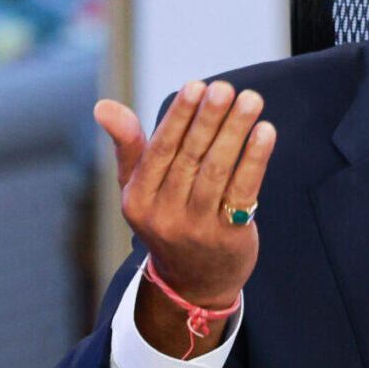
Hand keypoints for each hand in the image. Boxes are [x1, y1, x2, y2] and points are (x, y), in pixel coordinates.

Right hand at [96, 80, 276, 356]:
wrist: (195, 282)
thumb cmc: (167, 218)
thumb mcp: (139, 189)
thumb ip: (128, 145)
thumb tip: (102, 105)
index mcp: (137, 200)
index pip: (159, 151)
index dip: (178, 117)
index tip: (196, 85)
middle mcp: (164, 216)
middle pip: (190, 158)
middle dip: (210, 119)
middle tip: (227, 88)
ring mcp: (197, 229)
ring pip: (217, 172)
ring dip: (235, 132)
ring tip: (251, 100)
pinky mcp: (229, 237)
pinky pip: (243, 192)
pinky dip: (255, 159)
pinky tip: (266, 132)